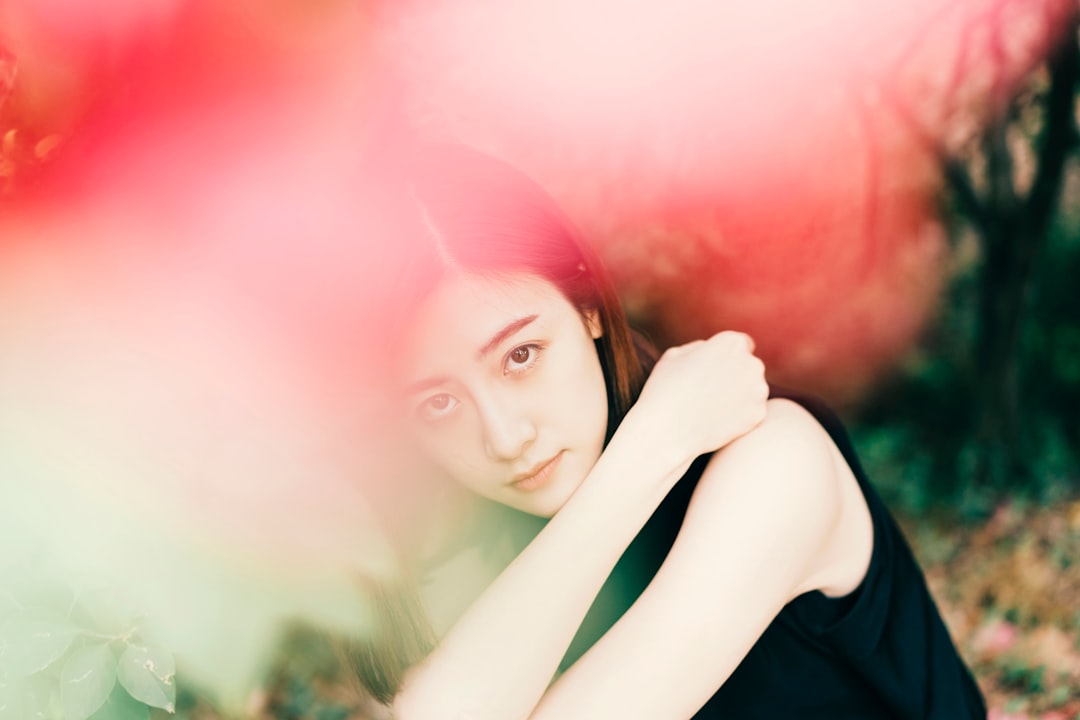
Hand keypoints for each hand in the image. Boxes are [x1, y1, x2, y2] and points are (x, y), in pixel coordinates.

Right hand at [626, 331, 768, 469]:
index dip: (727, 356)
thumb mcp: (675, 355)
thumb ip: (700, 348)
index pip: (740, 344)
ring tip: (711, 407)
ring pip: (753, 389)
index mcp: (731, 343)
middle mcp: (751, 363)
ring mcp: (758, 390)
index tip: (713, 369)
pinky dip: (740, 416)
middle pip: (749, 366)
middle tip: (710, 390)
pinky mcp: (758, 415)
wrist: (667, 431)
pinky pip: (751, 411)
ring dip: (740, 395)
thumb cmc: (665, 389)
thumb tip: (712, 351)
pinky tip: (717, 421)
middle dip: (736, 374)